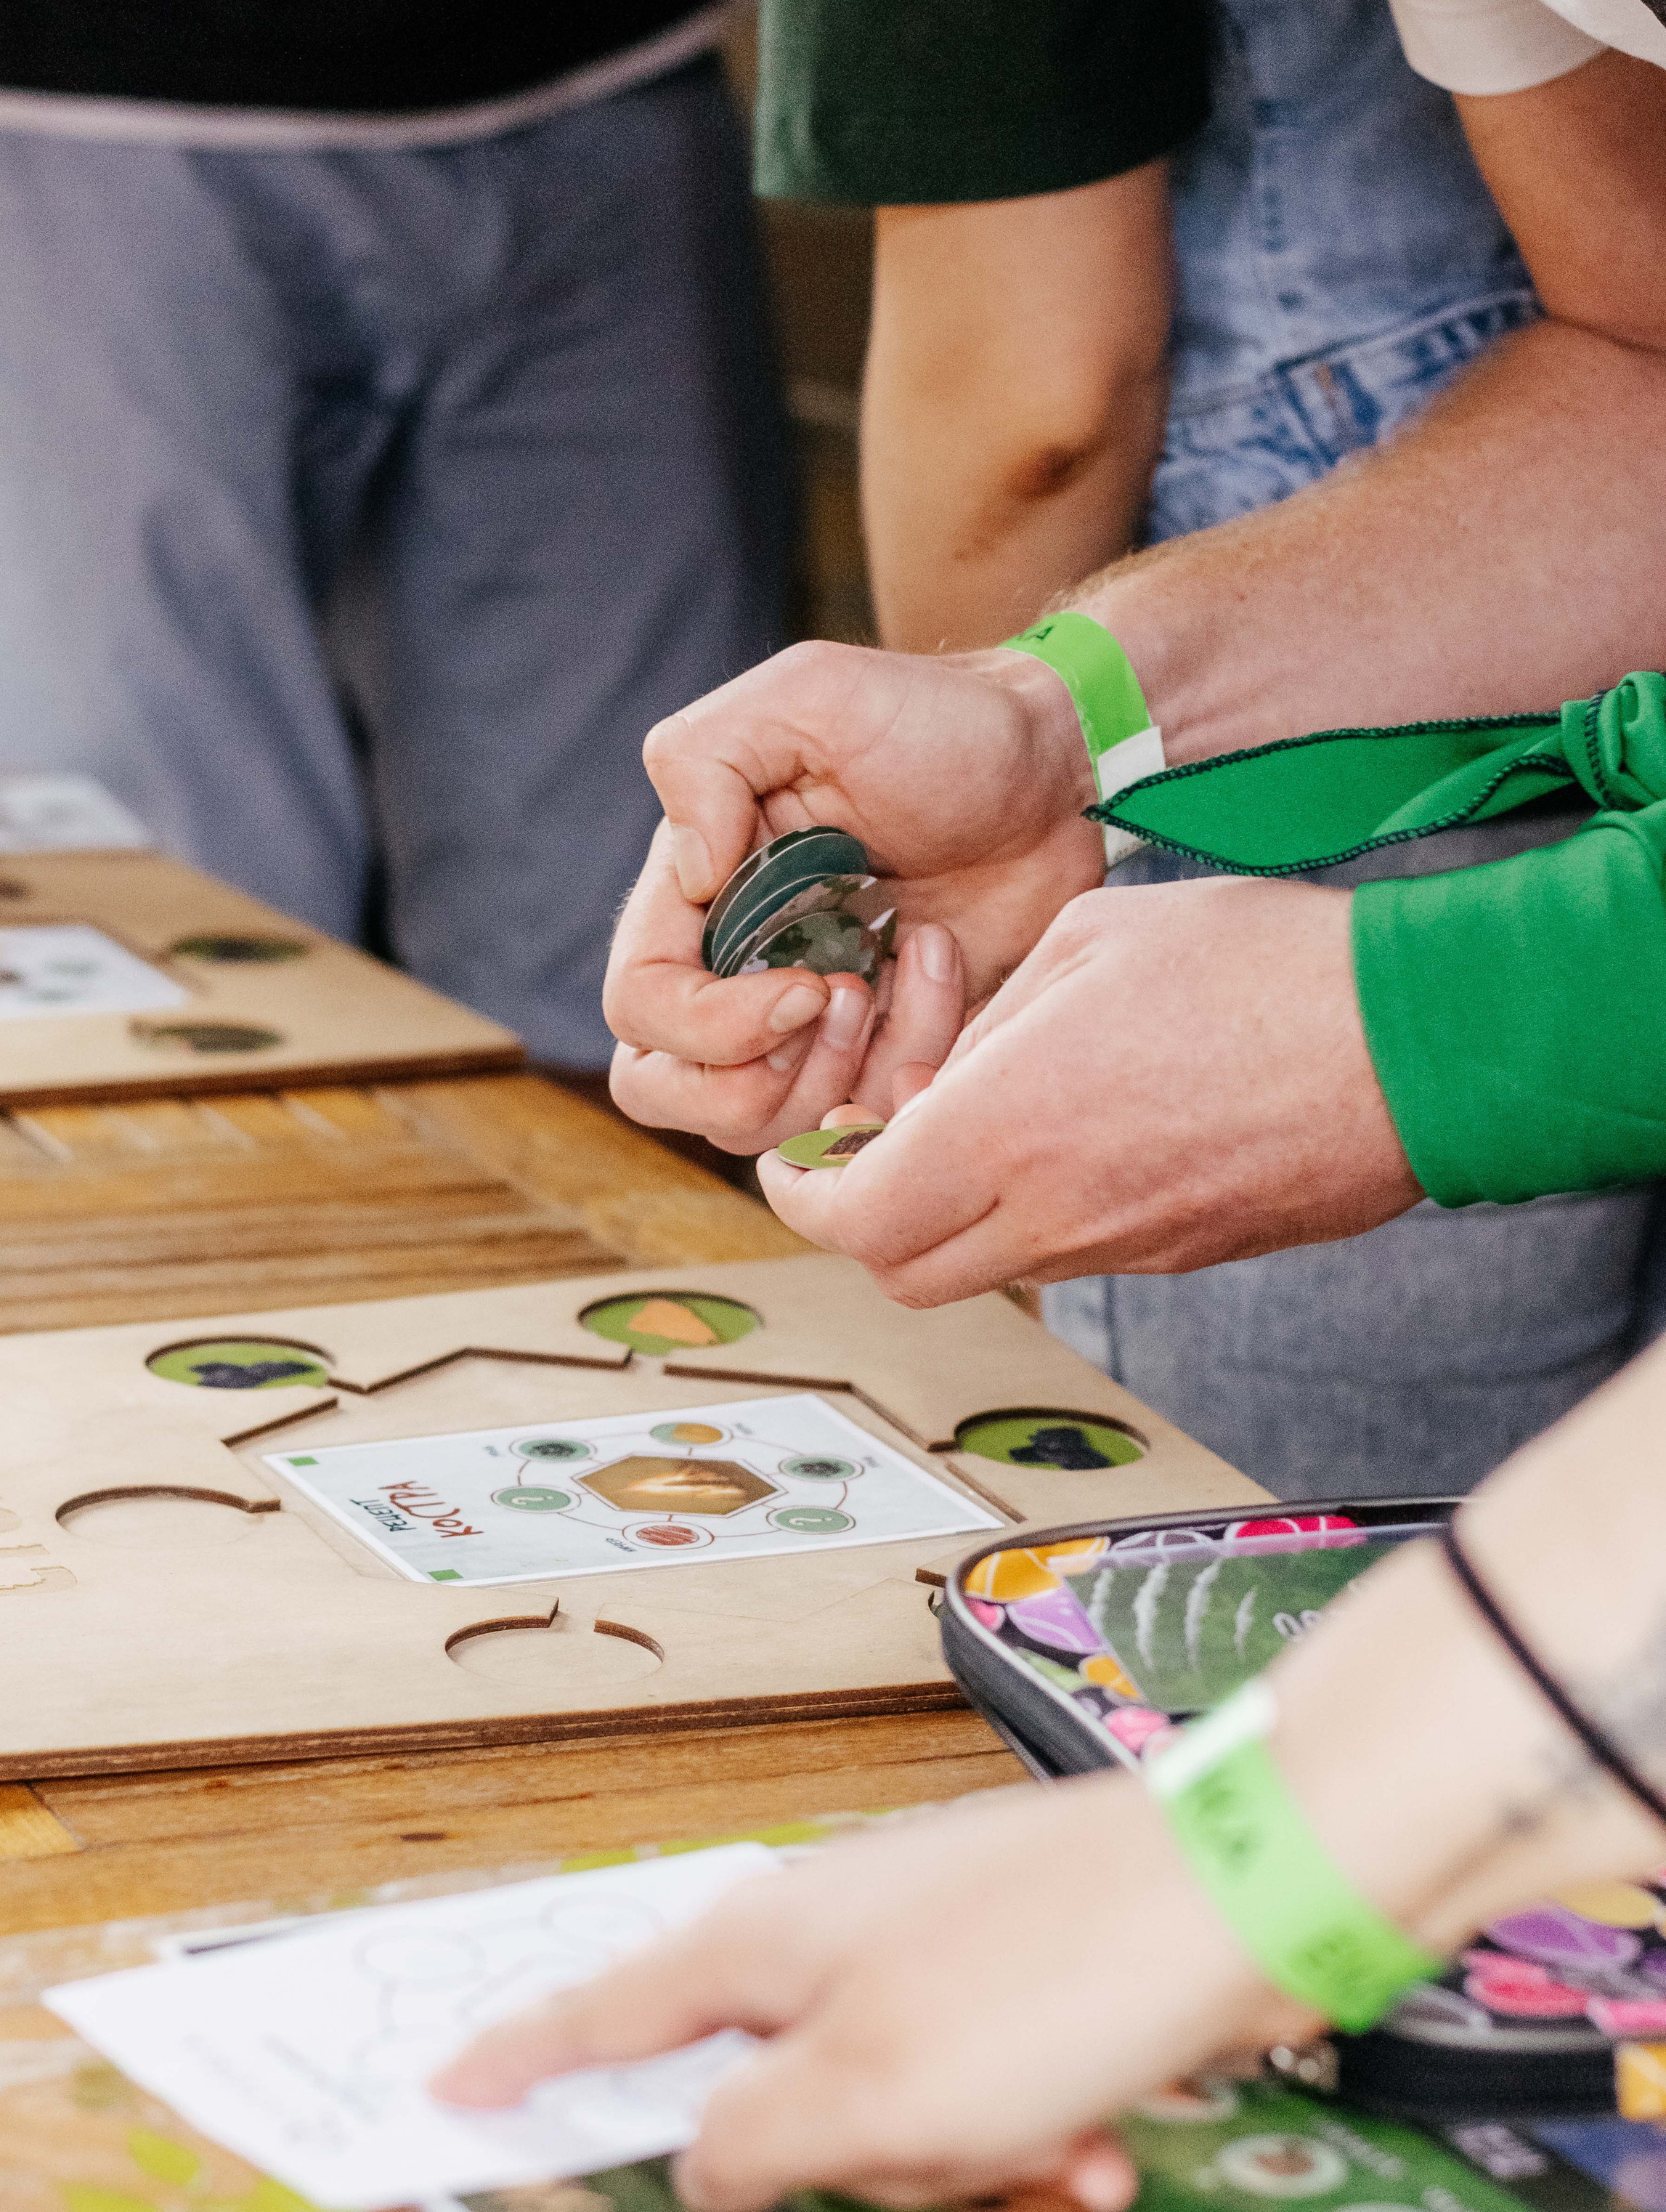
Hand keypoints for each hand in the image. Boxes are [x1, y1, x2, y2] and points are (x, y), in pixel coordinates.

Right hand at [432, 1778, 1293, 2211]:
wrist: (1242, 1888)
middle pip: (778, 2103)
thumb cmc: (1043, 1982)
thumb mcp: (871, 2091)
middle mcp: (832, 1936)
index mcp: (765, 1945)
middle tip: (952, 2156)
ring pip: (893, 2118)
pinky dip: (1040, 2135)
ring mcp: (926, 1950)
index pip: (608, 2012)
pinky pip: (983, 2098)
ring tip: (1063, 2140)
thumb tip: (705, 2161)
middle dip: (866, 2164)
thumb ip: (756, 2139)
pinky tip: (1109, 2141)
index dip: (527, 2059)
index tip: (451, 2085)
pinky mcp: (1013, 1975)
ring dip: (975, 2161)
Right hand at [605, 636, 1097, 1153]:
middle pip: (669, 1093)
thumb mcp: (811, 695)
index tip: (805, 986)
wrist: (1059, 767)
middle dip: (753, 1079)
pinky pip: (869, 1118)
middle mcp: (735, 971)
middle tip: (845, 998)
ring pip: (767, 1125)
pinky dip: (914, 1066)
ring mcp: (809, 1024)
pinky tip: (944, 966)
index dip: (707, 1027)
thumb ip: (706, 758)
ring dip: (845, 1069)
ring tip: (910, 961)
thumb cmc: (935, 721)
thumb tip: (690, 877)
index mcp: (696, 900)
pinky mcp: (885, 1055)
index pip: (641, 1011)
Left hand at [757, 875, 1421, 1300]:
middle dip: (863, 1216)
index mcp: (1008, 1130)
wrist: (1416, 1039)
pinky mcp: (1189, 1252)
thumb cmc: (1256, 963)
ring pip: (989, 1268)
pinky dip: (1038, 1213)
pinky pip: (1076, 1253)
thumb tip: (948, 1080)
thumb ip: (991, 1024)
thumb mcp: (1088, 941)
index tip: (793, 1154)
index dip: (802, 1192)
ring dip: (953, 1215)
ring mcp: (1129, 1247)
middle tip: (869, 1148)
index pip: (854, 1217)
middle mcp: (1057, 1213)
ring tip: (979, 1124)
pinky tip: (1073, 1132)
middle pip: (903, 1269)